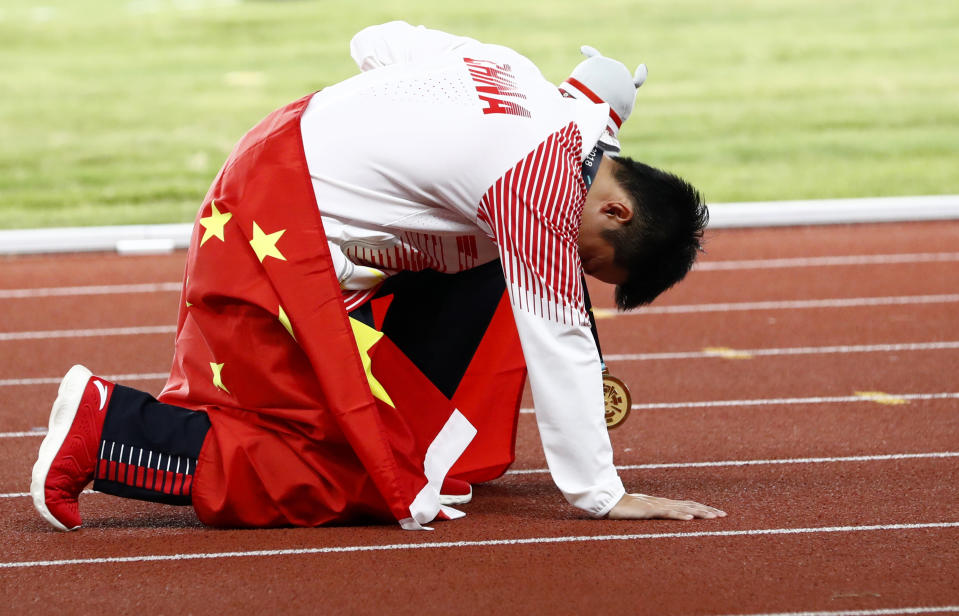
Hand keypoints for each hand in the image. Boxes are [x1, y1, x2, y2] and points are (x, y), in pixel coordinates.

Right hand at [607, 493, 726, 520]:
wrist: (611, 501)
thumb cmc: (626, 507)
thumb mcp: (645, 511)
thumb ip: (656, 513)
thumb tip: (667, 516)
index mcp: (665, 503)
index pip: (688, 504)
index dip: (703, 508)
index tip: (717, 513)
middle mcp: (665, 502)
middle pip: (690, 505)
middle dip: (708, 510)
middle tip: (724, 516)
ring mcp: (658, 505)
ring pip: (683, 508)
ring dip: (700, 513)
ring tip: (713, 517)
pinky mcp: (650, 510)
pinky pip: (667, 513)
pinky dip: (680, 516)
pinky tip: (690, 519)